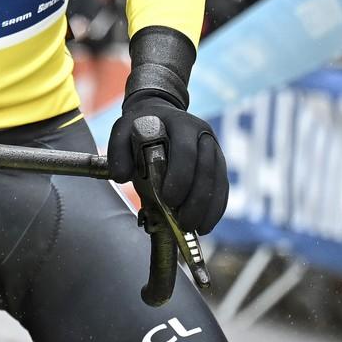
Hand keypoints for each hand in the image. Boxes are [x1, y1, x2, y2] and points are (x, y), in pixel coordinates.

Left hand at [107, 94, 227, 234]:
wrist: (158, 112)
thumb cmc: (139, 126)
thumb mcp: (123, 130)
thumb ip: (118, 151)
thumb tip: (121, 177)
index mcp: (181, 124)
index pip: (186, 152)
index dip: (180, 176)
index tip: (169, 199)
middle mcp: (203, 135)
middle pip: (207, 169)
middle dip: (196, 199)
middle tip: (182, 222)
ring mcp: (214, 148)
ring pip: (218, 180)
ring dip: (208, 208)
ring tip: (194, 229)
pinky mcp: (218, 162)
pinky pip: (222, 187)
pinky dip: (215, 208)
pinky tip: (205, 225)